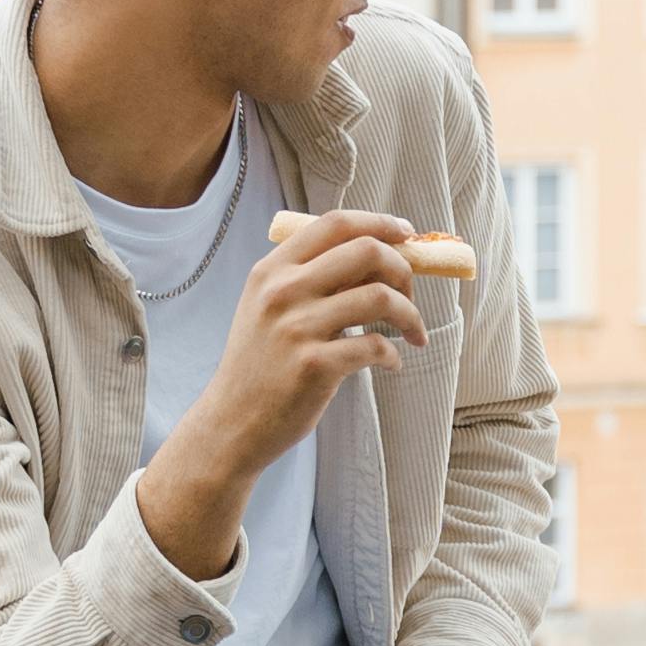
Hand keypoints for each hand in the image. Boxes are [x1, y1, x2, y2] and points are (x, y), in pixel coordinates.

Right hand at [138, 213, 419, 579]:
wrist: (232, 421)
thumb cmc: (261, 364)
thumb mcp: (267, 307)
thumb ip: (308, 278)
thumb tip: (377, 255)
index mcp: (272, 270)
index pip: (335, 223)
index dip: (380, 223)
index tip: (406, 235)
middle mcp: (282, 291)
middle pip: (366, 251)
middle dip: (403, 269)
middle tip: (411, 293)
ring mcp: (297, 328)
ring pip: (379, 297)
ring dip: (410, 314)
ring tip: (413, 333)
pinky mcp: (314, 366)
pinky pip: (375, 345)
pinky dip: (393, 354)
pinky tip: (391, 363)